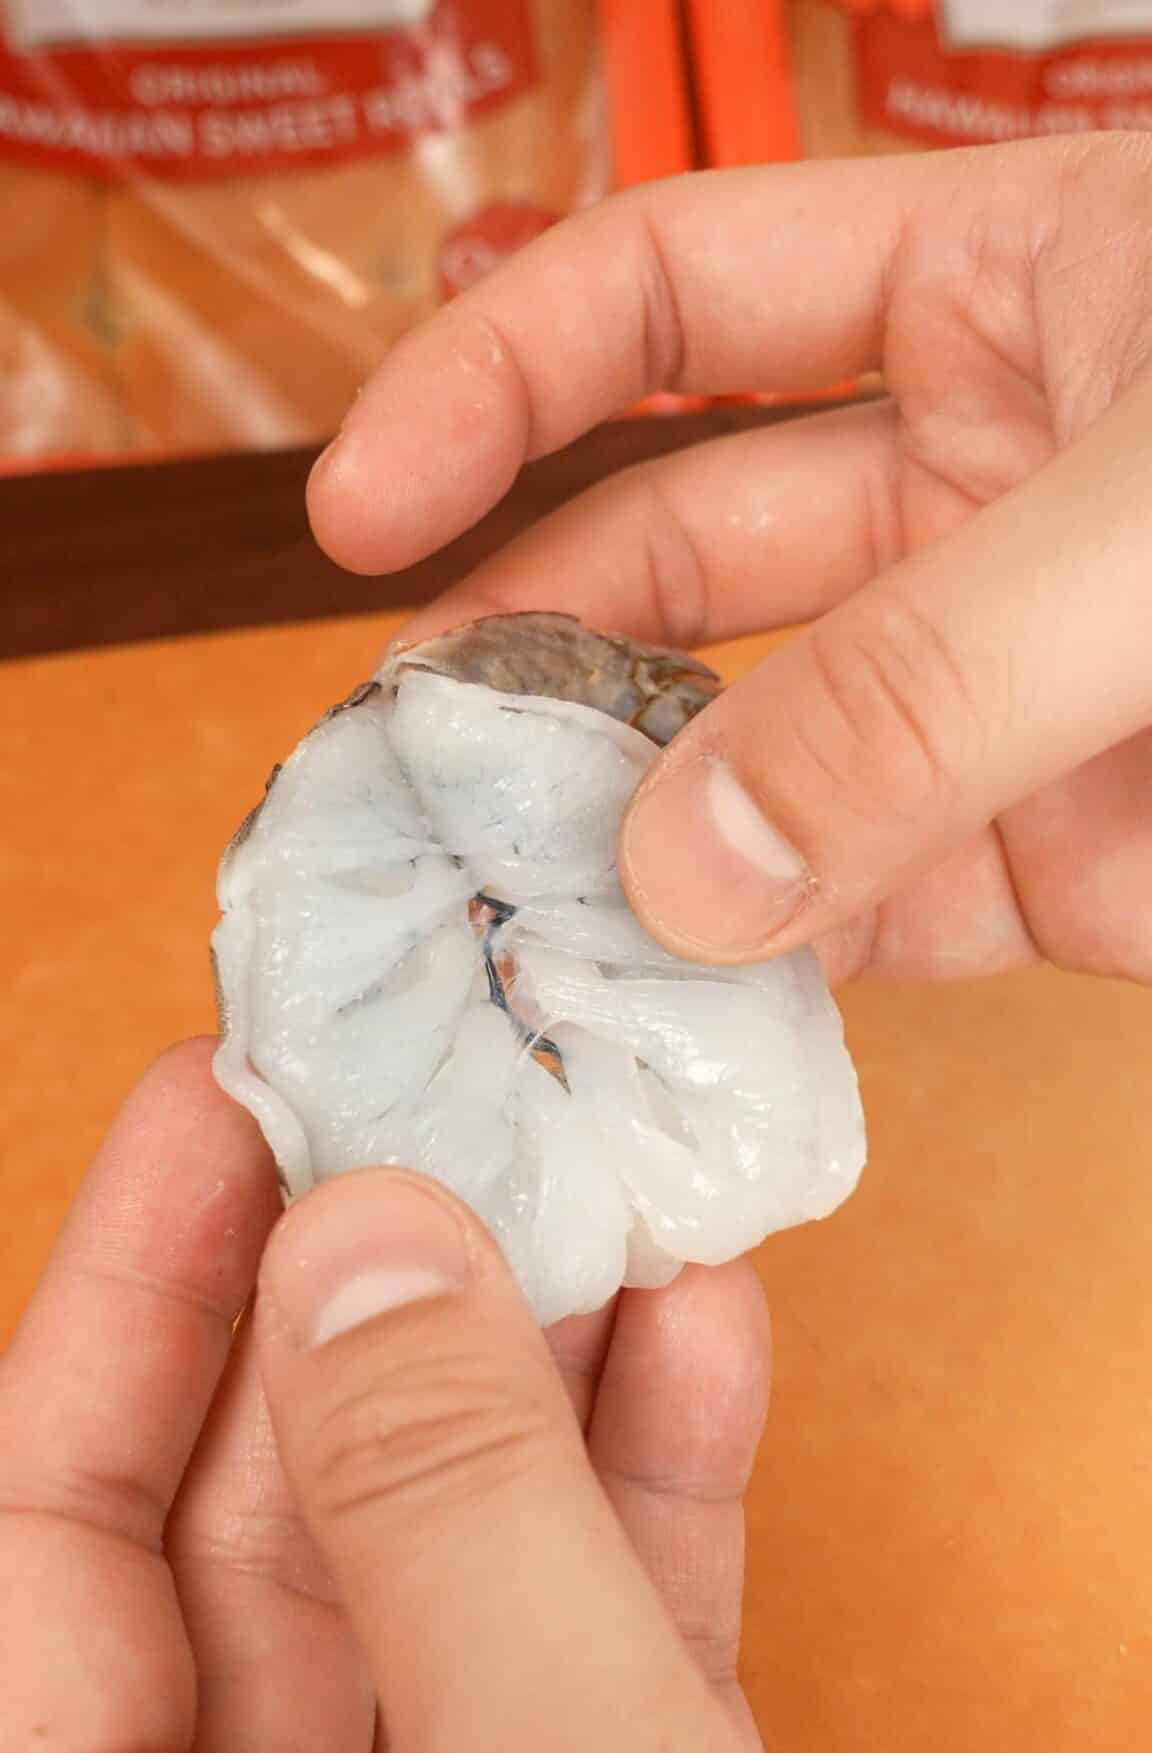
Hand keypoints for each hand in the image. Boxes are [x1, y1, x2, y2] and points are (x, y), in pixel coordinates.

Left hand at [0, 1043, 1048, 1752]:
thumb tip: (362, 1246)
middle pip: (252, 1537)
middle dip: (359, 1315)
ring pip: (441, 1567)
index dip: (120, 1309)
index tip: (214, 1104)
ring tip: (581, 1190)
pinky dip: (647, 1488)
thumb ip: (455, 1528)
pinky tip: (695, 1338)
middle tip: (428, 1110)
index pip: (35, 1561)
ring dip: (526, 1375)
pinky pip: (592, 1641)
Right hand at [309, 135, 1151, 985]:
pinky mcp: (1050, 866)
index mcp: (990, 301)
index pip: (676, 296)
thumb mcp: (1148, 520)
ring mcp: (997, 693)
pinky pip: (867, 922)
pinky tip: (659, 1009)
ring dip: (626, 845)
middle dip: (530, 658)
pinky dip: (764, 976)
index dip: (495, 383)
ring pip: (753, 769)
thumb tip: (683, 873)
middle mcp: (967, 499)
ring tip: (496, 921)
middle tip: (407, 773)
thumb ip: (924, 678)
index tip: (358, 510)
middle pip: (672, 563)